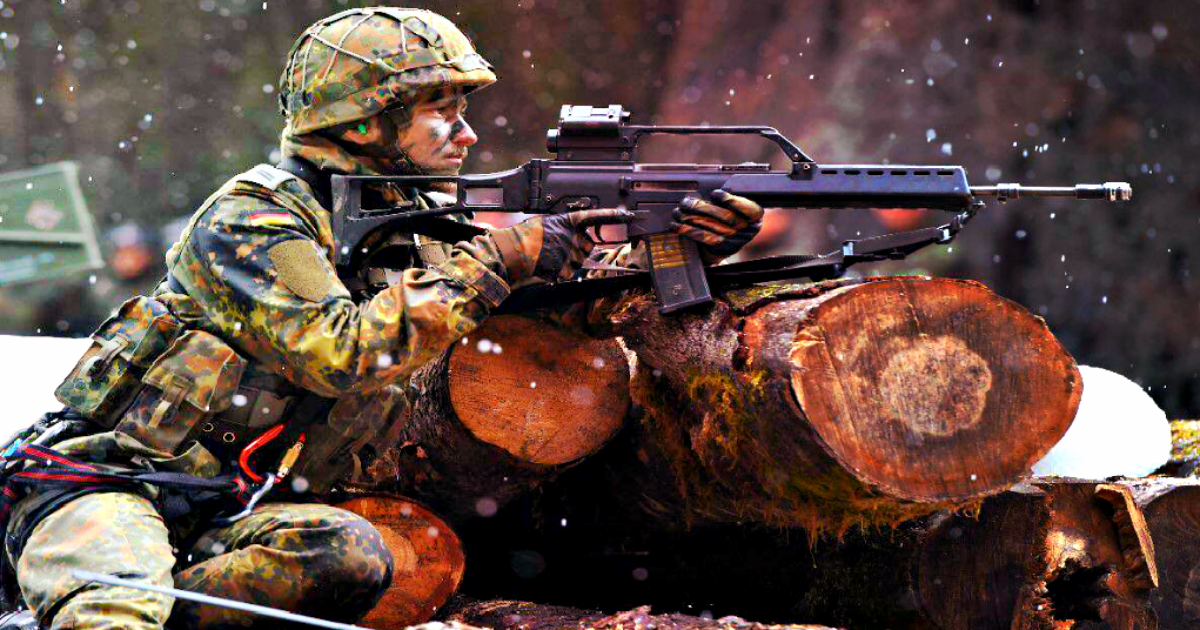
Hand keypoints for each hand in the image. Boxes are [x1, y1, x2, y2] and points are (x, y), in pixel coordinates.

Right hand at [490, 209, 634, 282]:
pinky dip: (560, 273)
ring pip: (579, 261)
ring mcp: (569, 253)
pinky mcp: (564, 268)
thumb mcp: (547, 222)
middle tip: (561, 248)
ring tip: (550, 257)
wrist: (514, 250)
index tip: (626, 214)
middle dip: (579, 249)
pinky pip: (569, 274)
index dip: (611, 215)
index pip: (593, 216)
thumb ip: (564, 227)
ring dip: (568, 262)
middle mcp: (572, 236)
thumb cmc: (526, 235)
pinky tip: (548, 266)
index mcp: (567, 222)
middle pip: (588, 246)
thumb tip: (574, 234)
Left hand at [671, 189, 763, 261]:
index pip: (749, 208)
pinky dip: (689, 232)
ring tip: (678, 213)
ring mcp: (736, 241)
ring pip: (713, 228)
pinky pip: (705, 239)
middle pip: (726, 218)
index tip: (715, 193)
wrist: (723, 239)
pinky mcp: (723, 249)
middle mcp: (748, 229)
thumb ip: (739, 183)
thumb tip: (746, 166)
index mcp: (755, 214)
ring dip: (692, 220)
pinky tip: (677, 226)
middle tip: (686, 203)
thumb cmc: (728, 211)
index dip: (732, 201)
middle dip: (703, 209)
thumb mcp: (736, 197)